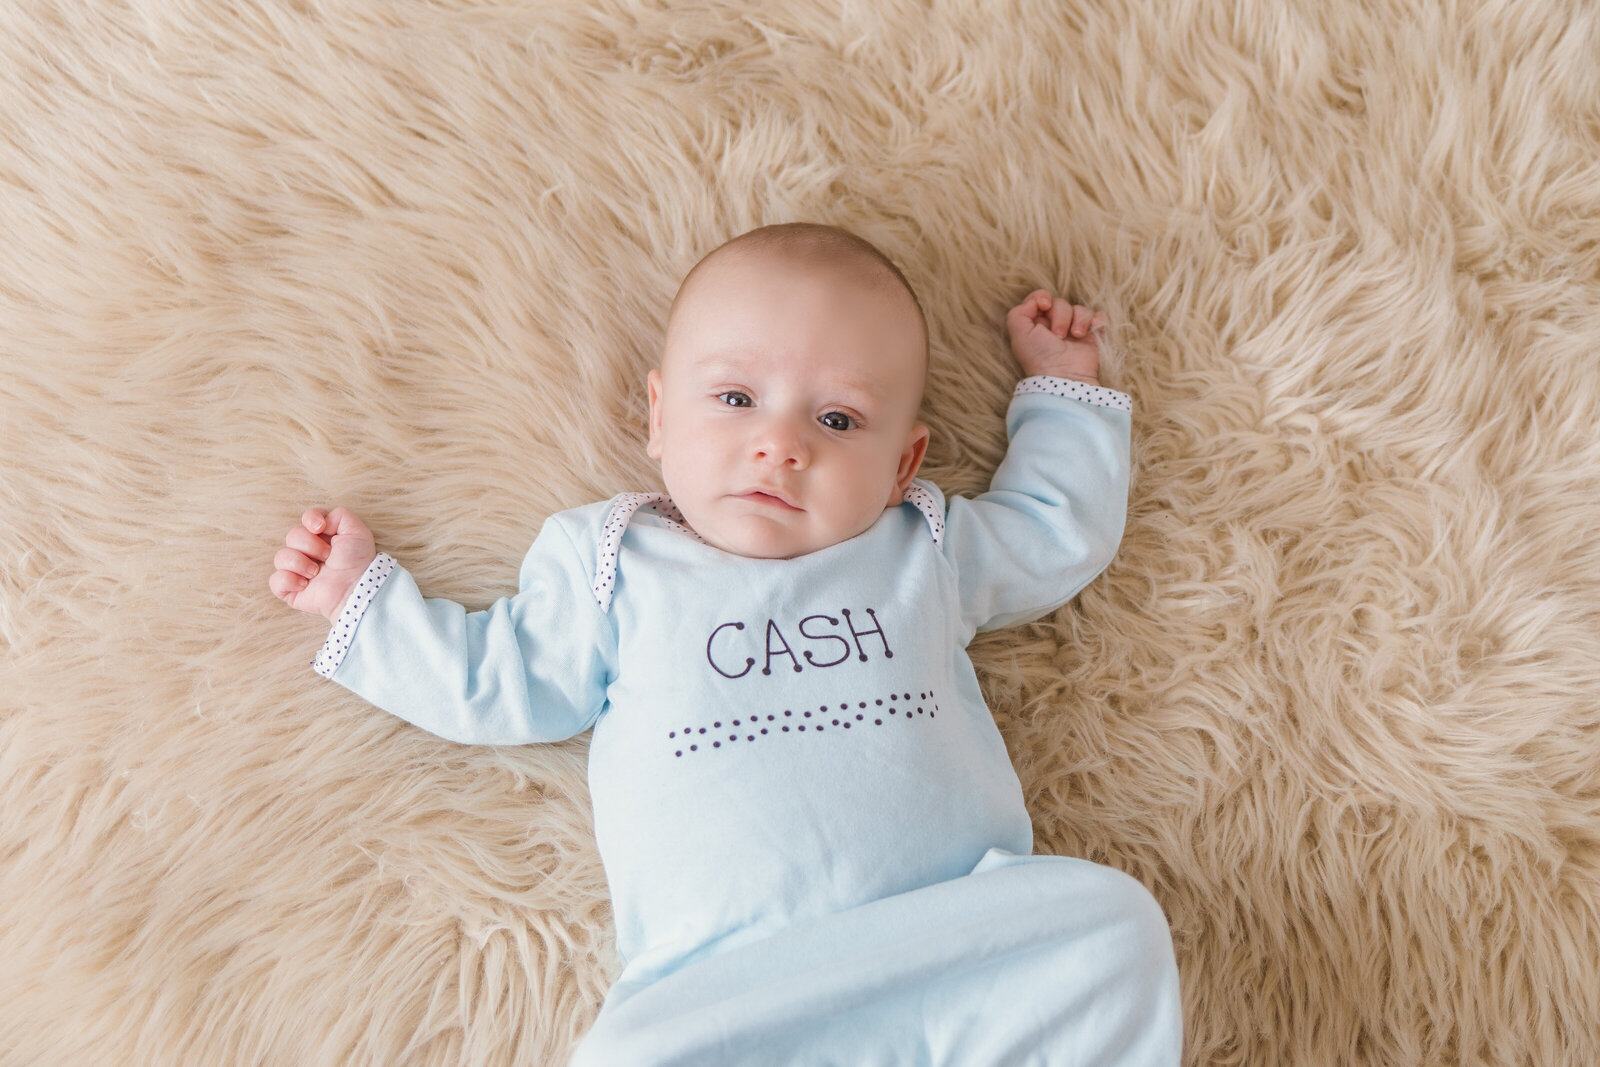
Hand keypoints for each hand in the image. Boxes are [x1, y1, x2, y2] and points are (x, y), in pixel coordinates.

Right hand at [270, 506, 377, 620]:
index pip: (306, 519)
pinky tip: (305, 585)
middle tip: (327, 556)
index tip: (320, 528)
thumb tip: (320, 521)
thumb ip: (340, 516)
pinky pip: (275, 580)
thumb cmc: (358, 562)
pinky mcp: (290, 589)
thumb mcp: (357, 531)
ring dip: (300, 563)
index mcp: (321, 537)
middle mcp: (307, 552)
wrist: (355, 588)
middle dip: (310, 545)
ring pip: (281, 557)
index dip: (310, 520)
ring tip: (316, 573)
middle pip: (292, 535)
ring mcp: (297, 570)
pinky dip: (289, 580)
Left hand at [1006, 290, 1106, 384]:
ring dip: (1078, 320)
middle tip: (1058, 336)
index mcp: (1036, 324)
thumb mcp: (1019, 335)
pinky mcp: (1091, 337)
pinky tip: (1092, 330)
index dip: (1043, 297)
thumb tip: (1036, 302)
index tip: (1045, 306)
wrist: (1065, 377)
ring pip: (1080, 309)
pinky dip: (1097, 320)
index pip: (1040, 298)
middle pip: (1060, 302)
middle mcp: (1054, 326)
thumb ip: (1018, 313)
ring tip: (1076, 336)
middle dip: (1060, 315)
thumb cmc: (1040, 357)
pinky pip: (1098, 317)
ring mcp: (1074, 331)